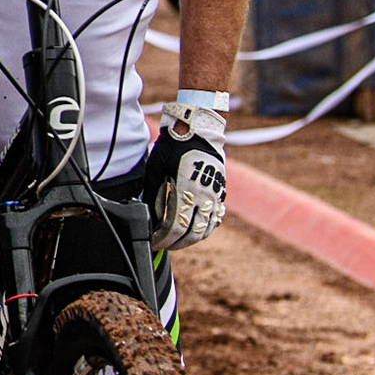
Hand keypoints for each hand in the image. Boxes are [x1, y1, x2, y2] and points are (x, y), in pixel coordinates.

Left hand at [145, 102, 227, 250]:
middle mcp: (204, 197)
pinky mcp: (221, 192)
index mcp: (186, 191)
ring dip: (192, 238)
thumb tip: (153, 217)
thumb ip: (154, 195)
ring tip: (177, 240)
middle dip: (176, 243)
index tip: (154, 242)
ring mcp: (215, 195)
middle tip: (163, 244)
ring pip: (207, 228)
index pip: (175, 227)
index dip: (164, 239)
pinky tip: (195, 229)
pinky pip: (216, 218)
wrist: (197, 130)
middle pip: (193, 233)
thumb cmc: (173, 147)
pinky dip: (206, 228)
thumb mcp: (156, 169)